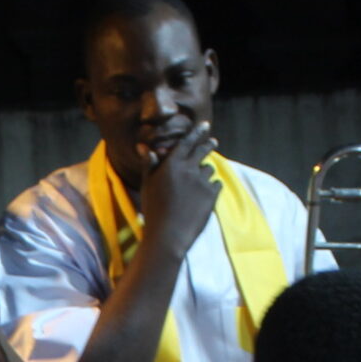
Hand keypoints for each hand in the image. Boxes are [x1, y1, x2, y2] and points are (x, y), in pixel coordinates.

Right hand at [136, 119, 217, 260]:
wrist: (168, 235)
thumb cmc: (153, 210)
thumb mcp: (147, 185)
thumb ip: (149, 164)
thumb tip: (144, 147)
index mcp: (171, 164)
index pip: (187, 142)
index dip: (197, 132)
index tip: (204, 126)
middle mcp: (188, 169)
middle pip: (203, 151)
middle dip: (208, 144)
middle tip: (213, 141)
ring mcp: (202, 181)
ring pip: (209, 169)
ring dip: (205, 172)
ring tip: (199, 183)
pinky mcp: (212, 195)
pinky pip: (216, 184)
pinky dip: (212, 188)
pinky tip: (204, 197)